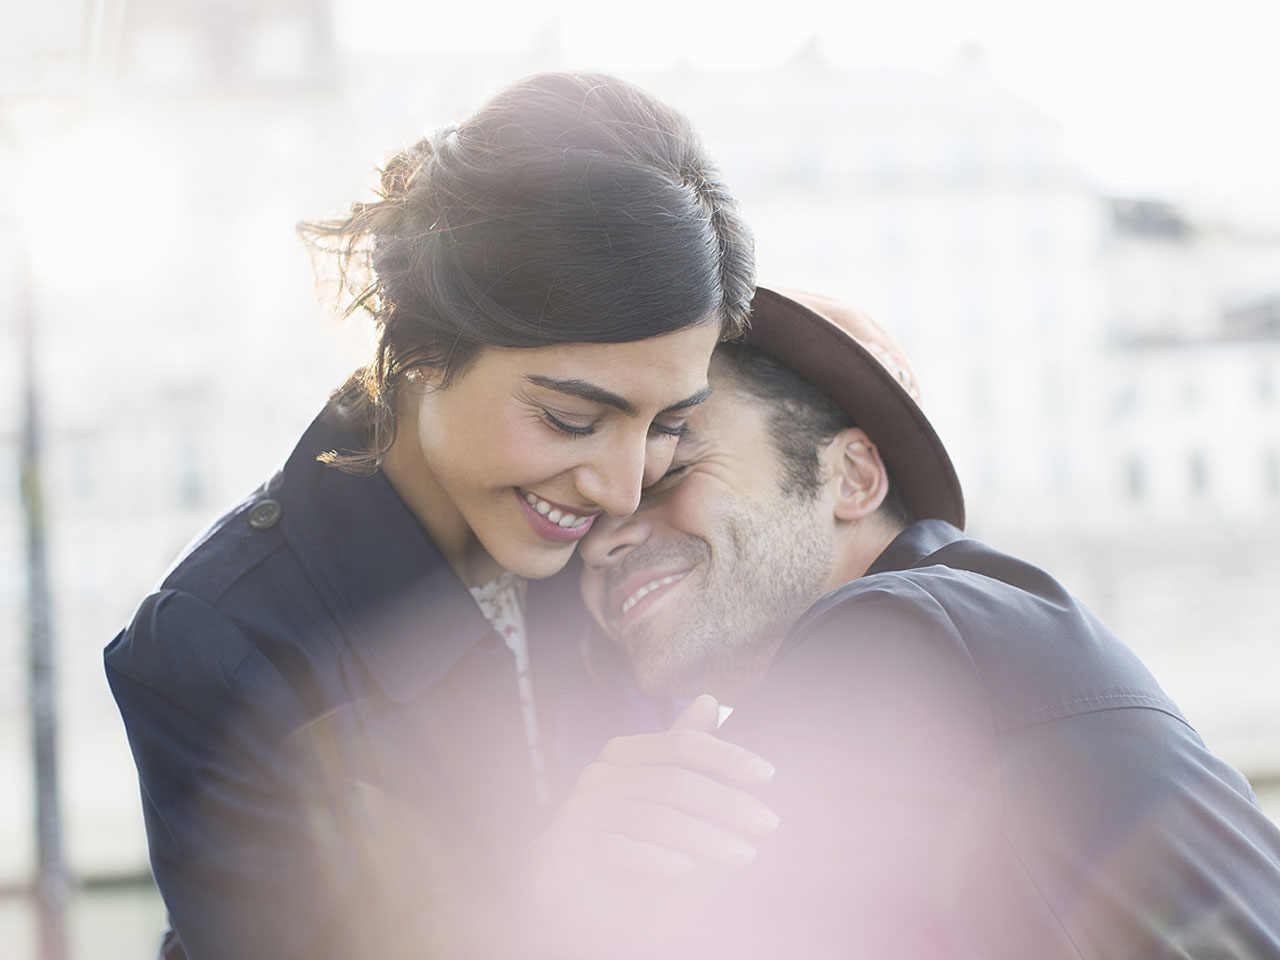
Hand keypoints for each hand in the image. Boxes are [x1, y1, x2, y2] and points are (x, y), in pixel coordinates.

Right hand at [528, 694, 779, 908]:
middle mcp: (601, 773)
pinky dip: (656, 858)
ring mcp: (581, 809)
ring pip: (654, 817)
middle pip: (675, 781)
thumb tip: (710, 699)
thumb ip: (682, 752)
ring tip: (745, 854)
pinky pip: (618, 849)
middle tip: (769, 824)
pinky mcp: (568, 847)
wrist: (565, 882)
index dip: (727, 756)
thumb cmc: (621, 832)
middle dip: (727, 803)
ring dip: (705, 837)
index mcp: (626, 752)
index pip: (683, 744)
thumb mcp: (657, 791)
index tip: (769, 775)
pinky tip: (687, 870)